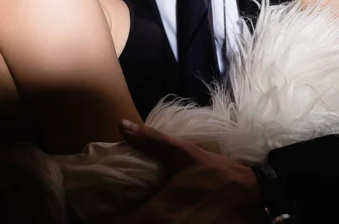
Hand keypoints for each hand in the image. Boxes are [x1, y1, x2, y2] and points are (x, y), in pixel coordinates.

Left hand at [99, 120, 264, 223]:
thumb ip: (150, 141)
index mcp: (159, 214)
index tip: (86, 215)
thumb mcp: (182, 153)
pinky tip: (146, 221)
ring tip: (122, 217)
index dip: (99, 222)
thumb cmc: (214, 173)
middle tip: (102, 216)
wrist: (251, 195)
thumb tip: (121, 125)